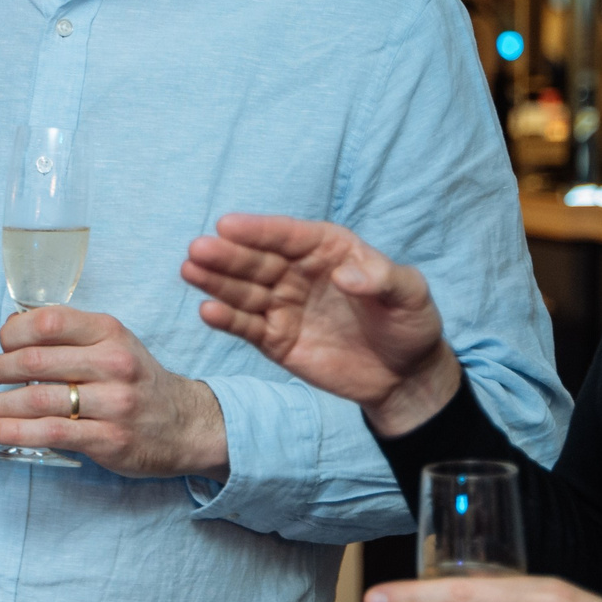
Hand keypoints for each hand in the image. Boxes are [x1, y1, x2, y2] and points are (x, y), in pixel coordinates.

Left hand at [0, 305, 228, 479]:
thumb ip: (69, 335)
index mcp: (109, 332)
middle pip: (35, 362)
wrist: (187, 424)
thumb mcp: (112, 343)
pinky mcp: (108, 439)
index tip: (1, 344)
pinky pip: (50, 434)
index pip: (48, 322)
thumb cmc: (136, 380)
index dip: (13, 332)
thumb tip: (10, 331)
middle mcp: (112, 364)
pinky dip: (14, 432)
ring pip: (37, 402)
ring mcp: (112, 404)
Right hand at [182, 214, 461, 436]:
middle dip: (227, 254)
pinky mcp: (276, 339)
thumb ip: (383, 279)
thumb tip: (345, 275)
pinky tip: (207, 310)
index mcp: (329, 250)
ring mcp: (284, 306)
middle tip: (198, 249)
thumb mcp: (411, 295)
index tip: (228, 225)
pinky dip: (226, 319)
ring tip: (190, 270)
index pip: (288, 236)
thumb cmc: (410, 325)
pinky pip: (247, 326)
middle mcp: (299, 273)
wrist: (405, 376)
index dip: (259, 230)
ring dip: (216, 280)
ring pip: (244, 290)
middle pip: (258, 260)